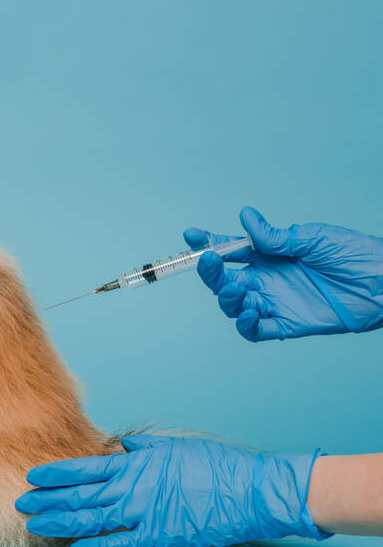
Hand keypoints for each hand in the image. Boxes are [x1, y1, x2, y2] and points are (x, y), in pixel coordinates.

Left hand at [15, 434, 327, 546]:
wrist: (250, 490)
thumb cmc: (216, 466)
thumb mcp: (176, 448)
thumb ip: (145, 450)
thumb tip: (124, 448)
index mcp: (135, 464)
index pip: (84, 468)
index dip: (55, 473)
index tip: (32, 476)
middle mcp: (133, 487)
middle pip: (80, 494)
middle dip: (47, 499)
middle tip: (21, 503)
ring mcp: (145, 512)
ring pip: (92, 519)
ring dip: (61, 522)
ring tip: (35, 525)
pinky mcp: (160, 535)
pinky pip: (121, 544)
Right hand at [186, 206, 382, 341]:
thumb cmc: (355, 255)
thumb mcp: (313, 238)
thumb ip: (275, 236)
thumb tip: (244, 217)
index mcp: (270, 256)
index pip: (231, 250)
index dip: (209, 243)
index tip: (192, 236)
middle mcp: (267, 279)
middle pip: (225, 280)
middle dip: (211, 272)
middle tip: (208, 262)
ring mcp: (275, 302)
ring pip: (234, 305)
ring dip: (226, 298)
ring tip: (233, 289)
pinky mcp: (288, 324)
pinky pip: (257, 330)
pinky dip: (245, 324)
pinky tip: (247, 312)